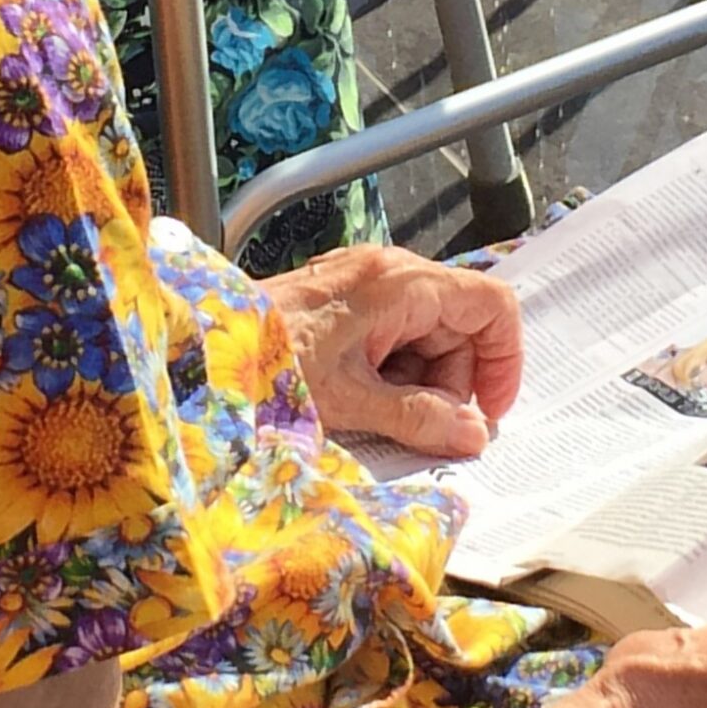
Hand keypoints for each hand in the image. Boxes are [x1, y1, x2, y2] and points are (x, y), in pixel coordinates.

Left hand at [265, 244, 522, 457]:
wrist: (202, 344)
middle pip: (460, 326)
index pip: (491, 304)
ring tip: (374, 410)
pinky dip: (390, 372)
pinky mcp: (345, 302)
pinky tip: (359, 397)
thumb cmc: (268, 360)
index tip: (489, 411)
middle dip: (451, 382)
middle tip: (419, 424)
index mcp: (400, 284)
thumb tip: (473, 434)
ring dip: (418, 382)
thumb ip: (419, 417)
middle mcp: (388, 273)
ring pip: (427, 336)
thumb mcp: (351, 400)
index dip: (503, 360)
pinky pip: (394, 336)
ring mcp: (365, 284)